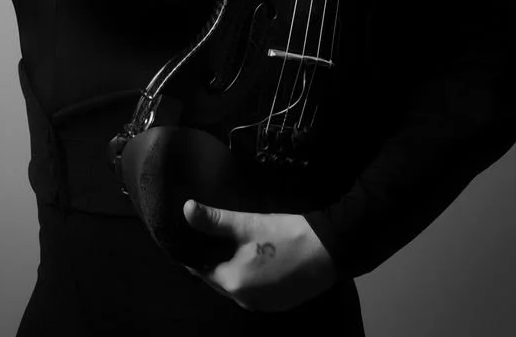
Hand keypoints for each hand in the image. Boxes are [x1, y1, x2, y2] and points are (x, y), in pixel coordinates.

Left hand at [182, 199, 337, 311]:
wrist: (329, 250)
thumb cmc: (283, 235)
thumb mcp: (245, 224)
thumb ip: (213, 220)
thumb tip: (186, 209)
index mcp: (233, 283)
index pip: (200, 269)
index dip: (194, 251)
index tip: (190, 234)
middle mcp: (245, 301)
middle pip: (217, 278)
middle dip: (211, 258)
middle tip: (207, 234)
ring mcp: (264, 305)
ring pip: (236, 284)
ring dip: (230, 267)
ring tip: (227, 242)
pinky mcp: (279, 303)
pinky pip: (253, 289)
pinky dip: (247, 275)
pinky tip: (250, 256)